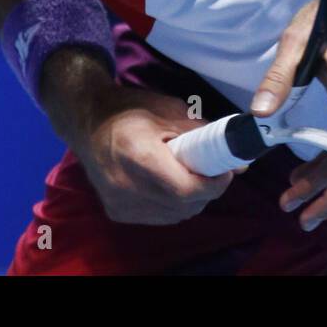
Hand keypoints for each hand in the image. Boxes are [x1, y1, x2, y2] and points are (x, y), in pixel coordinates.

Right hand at [68, 85, 248, 225]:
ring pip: (174, 215)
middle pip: (183, 204)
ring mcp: (119, 203)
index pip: (186, 189)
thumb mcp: (170, 110)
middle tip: (211, 172)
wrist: (87, 121)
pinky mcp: (116, 213)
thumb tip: (239, 163)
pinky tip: (169, 185)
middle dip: (206, 191)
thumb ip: (204, 135)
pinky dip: (173, 206)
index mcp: (138, 155)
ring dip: (191, 200)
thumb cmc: (130, 109)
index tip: (224, 171)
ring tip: (189, 175)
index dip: (213, 184)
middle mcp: (126, 185)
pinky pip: (159, 217)